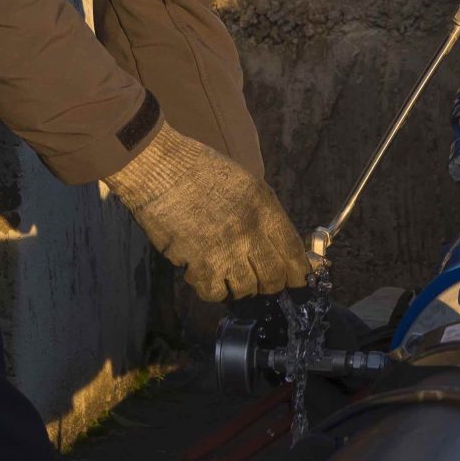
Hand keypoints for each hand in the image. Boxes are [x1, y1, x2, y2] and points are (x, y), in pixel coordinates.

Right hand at [104, 120, 312, 301]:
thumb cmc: (200, 169)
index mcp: (265, 209)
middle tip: (264, 284)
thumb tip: (273, 244)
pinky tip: (206, 276)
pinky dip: (212, 289)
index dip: (299, 272)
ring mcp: (225, 252)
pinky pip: (214, 292)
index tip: (299, 283)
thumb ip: (263, 214)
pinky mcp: (198, 264)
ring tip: (232, 279)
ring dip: (241, 288)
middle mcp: (251, 233)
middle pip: (273, 277)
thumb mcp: (246, 184)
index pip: (292, 251)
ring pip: (246, 290)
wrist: (160, 168)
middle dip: (271, 285)